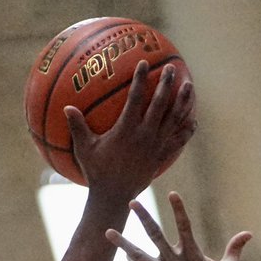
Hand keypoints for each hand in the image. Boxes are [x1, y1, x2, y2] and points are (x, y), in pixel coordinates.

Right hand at [66, 62, 195, 199]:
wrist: (114, 197)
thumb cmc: (96, 172)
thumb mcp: (84, 149)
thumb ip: (77, 127)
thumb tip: (66, 107)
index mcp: (126, 130)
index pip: (136, 99)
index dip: (140, 80)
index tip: (144, 63)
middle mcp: (145, 136)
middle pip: (160, 105)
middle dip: (166, 84)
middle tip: (172, 68)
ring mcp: (156, 147)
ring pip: (174, 120)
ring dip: (182, 102)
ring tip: (189, 85)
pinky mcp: (161, 157)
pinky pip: (178, 141)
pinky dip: (187, 130)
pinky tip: (193, 120)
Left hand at [104, 192, 250, 260]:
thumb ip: (235, 250)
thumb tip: (248, 234)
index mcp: (192, 254)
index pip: (185, 226)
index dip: (179, 209)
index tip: (173, 193)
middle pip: (155, 235)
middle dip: (144, 217)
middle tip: (133, 202)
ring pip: (138, 256)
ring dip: (123, 243)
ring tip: (109, 232)